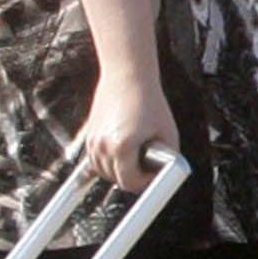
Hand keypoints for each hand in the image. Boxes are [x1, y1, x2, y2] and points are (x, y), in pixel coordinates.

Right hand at [73, 65, 178, 192]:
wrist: (127, 76)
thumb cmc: (150, 102)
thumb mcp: (168, 132)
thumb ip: (169, 159)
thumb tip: (166, 176)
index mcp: (122, 147)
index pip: (130, 182)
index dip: (146, 182)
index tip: (156, 174)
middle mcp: (102, 146)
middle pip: (116, 179)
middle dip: (134, 177)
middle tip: (150, 166)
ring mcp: (92, 142)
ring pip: (103, 172)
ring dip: (119, 171)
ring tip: (137, 158)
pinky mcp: (88, 136)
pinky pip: (95, 161)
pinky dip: (107, 163)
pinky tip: (119, 159)